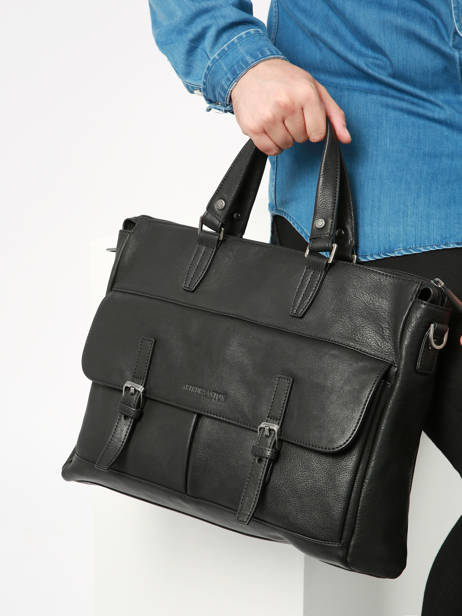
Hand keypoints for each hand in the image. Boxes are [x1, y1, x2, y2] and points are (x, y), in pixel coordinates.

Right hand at [230, 57, 350, 155]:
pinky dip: (271, 144)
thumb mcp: (315, 89)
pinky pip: (269, 150)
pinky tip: (268, 128)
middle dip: (297, 130)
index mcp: (306, 94)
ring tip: (277, 118)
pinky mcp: (253, 126)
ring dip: (283, 137)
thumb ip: (334, 114)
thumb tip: (346, 138)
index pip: (318, 134)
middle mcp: (287, 104)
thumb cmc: (285, 80)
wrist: (251, 70)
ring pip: (285, 145)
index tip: (305, 117)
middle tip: (288, 113)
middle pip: (301, 139)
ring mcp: (268, 116)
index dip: (313, 128)